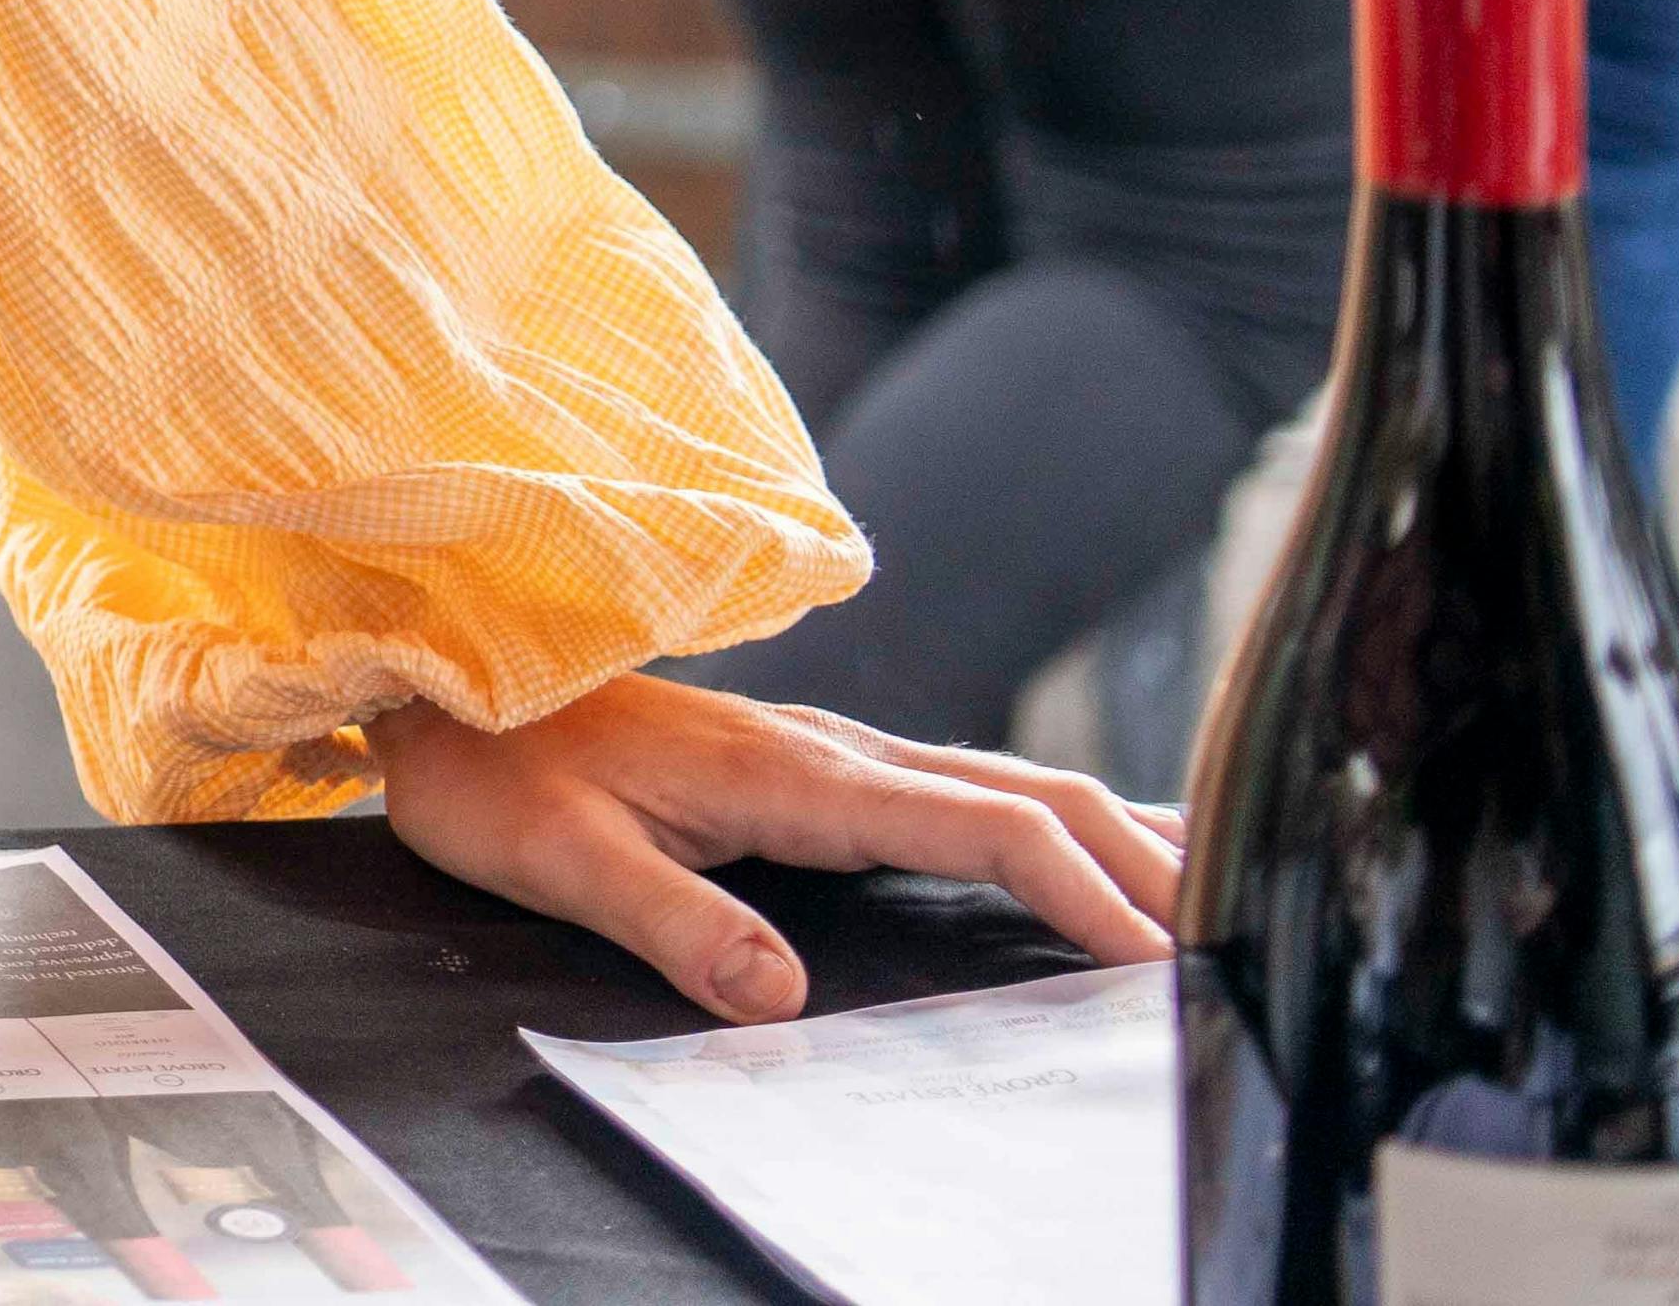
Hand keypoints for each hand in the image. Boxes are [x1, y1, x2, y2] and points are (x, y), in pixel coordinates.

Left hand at [373, 676, 1180, 1022]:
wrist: (431, 683)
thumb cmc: (490, 768)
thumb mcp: (560, 858)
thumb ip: (671, 921)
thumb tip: (780, 995)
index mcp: (795, 772)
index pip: (982, 822)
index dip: (1082, 886)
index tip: (1163, 955)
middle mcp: (834, 751)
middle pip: (1031, 793)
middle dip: (1144, 860)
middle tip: (1248, 936)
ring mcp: (833, 753)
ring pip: (1012, 781)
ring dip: (1117, 832)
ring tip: (1222, 889)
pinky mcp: (817, 768)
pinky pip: (967, 789)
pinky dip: (1056, 818)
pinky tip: (1096, 849)